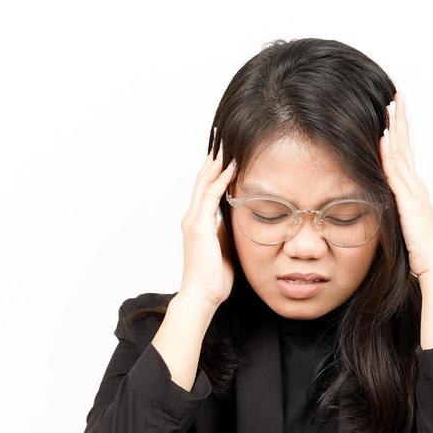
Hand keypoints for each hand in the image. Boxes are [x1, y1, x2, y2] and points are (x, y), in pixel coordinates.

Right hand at [178, 128, 236, 307]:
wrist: (202, 297)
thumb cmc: (214, 278)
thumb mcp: (224, 247)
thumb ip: (227, 230)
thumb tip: (240, 218)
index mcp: (198, 221)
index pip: (205, 187)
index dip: (214, 167)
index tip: (224, 150)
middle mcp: (192, 217)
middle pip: (202, 178)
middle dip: (213, 156)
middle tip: (221, 135)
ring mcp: (194, 221)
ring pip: (204, 182)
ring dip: (217, 161)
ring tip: (226, 142)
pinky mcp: (199, 227)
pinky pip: (211, 196)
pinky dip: (221, 180)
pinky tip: (231, 167)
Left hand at [379, 91, 432, 279]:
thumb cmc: (421, 253)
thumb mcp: (402, 227)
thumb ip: (393, 213)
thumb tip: (378, 206)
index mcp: (413, 191)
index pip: (404, 154)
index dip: (399, 132)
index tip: (393, 112)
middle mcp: (416, 186)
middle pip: (406, 145)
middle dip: (401, 119)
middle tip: (397, 95)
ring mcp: (414, 192)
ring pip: (402, 153)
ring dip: (395, 128)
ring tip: (389, 106)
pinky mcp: (409, 202)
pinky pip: (396, 173)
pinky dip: (390, 153)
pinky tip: (384, 136)